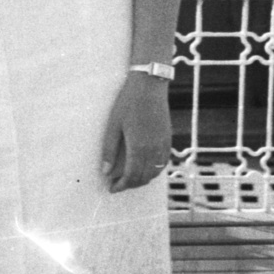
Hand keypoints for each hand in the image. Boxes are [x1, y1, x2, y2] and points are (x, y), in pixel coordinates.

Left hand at [100, 72, 171, 193]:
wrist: (149, 85)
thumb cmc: (129, 102)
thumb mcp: (114, 125)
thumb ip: (110, 150)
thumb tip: (106, 171)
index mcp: (138, 147)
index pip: (131, 177)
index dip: (121, 186)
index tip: (112, 188)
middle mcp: (153, 149)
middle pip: (143, 178)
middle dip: (130, 185)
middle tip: (118, 183)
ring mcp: (163, 144)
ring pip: (155, 172)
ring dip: (142, 179)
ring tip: (130, 176)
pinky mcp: (168, 138)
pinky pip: (163, 163)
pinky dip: (154, 170)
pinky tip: (145, 166)